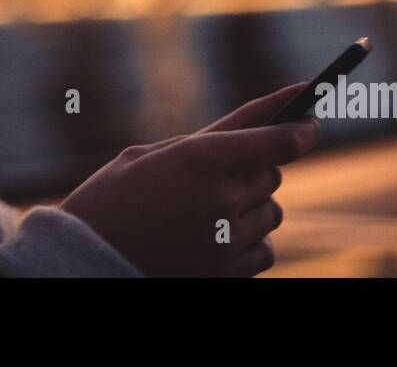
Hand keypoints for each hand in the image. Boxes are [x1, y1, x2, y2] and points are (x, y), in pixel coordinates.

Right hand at [59, 83, 319, 276]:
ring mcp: (224, 241)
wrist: (84, 258)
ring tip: (218, 203)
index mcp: (200, 159)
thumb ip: (208, 141)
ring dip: (255, 203)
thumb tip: (260, 126)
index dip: (300, 130)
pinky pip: (265, 249)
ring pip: (271, 212)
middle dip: (259, 165)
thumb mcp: (152, 154)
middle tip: (232, 165)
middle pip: (272, 175)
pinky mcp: (224, 274)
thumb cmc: (112, 196)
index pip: (275, 141)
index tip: (312, 122)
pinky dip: (253, 239)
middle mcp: (220, 199)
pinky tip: (225, 233)